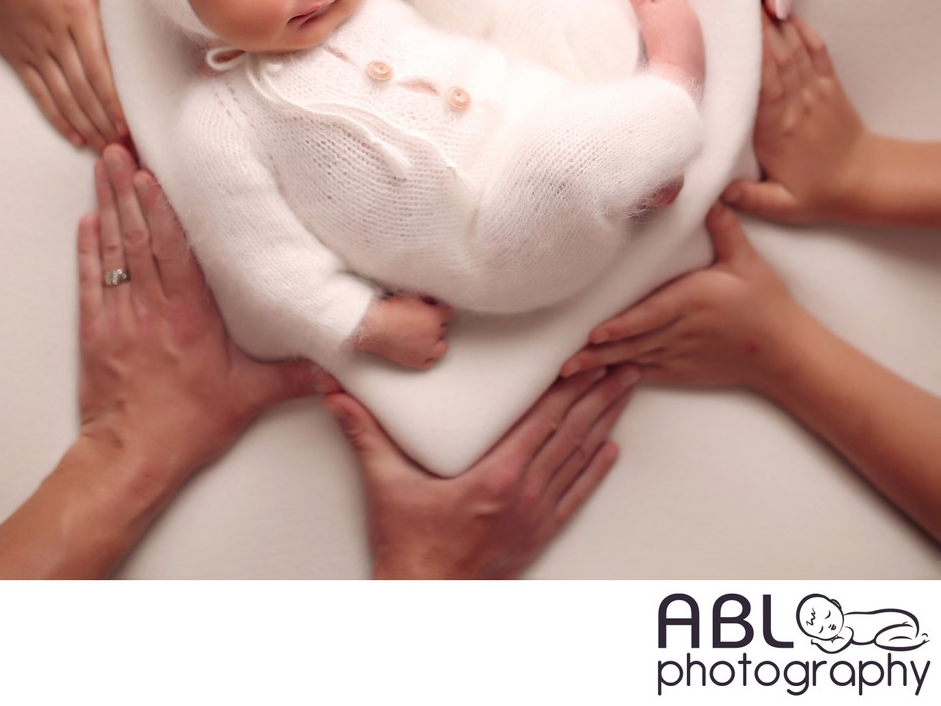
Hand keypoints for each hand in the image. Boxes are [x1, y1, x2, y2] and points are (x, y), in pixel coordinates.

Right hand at [0, 0, 125, 150]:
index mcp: (74, 6)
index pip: (98, 61)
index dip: (114, 95)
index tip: (132, 120)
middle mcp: (55, 33)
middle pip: (85, 87)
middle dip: (108, 119)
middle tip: (131, 146)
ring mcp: (34, 47)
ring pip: (65, 94)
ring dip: (88, 123)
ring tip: (109, 148)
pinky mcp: (18, 53)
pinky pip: (40, 91)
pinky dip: (58, 114)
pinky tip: (74, 134)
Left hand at [80, 145, 335, 484]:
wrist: (131, 459)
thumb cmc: (185, 426)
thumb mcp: (248, 397)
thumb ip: (292, 376)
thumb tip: (332, 367)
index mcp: (188, 316)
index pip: (171, 249)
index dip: (160, 207)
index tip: (152, 173)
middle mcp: (150, 308)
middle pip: (136, 236)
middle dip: (127, 188)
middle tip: (119, 149)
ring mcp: (118, 317)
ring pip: (111, 249)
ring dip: (106, 205)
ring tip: (102, 168)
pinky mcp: (95, 331)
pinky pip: (90, 279)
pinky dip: (88, 247)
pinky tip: (88, 220)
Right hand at [325, 365, 635, 577]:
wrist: (424, 598)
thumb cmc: (409, 546)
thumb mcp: (384, 483)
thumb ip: (363, 433)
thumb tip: (336, 394)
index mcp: (495, 477)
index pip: (543, 422)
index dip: (570, 389)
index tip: (588, 362)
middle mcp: (524, 495)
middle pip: (571, 435)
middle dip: (600, 398)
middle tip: (623, 367)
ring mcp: (535, 517)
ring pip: (580, 461)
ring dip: (605, 424)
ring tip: (624, 395)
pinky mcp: (538, 535)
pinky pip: (575, 496)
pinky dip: (596, 470)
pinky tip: (610, 450)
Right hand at [352, 294, 451, 368]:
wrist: (373, 326)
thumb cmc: (389, 310)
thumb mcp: (411, 297)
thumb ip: (426, 300)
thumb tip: (432, 301)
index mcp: (434, 317)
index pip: (449, 313)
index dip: (441, 310)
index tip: (435, 309)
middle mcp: (433, 335)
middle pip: (443, 328)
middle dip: (436, 324)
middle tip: (423, 320)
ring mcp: (425, 351)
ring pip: (441, 347)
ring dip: (436, 341)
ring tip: (425, 336)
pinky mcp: (416, 362)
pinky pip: (430, 362)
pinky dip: (427, 356)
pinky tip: (421, 349)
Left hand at [561, 203, 803, 392]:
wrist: (785, 352)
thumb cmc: (767, 305)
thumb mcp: (748, 263)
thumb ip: (725, 231)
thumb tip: (713, 198)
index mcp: (691, 302)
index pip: (649, 316)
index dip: (621, 327)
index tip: (594, 334)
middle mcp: (681, 331)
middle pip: (632, 343)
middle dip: (596, 354)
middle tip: (562, 364)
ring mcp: (680, 355)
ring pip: (634, 360)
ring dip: (601, 367)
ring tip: (570, 373)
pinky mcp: (683, 371)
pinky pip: (648, 374)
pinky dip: (623, 377)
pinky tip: (600, 381)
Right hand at [721, 15, 870, 223]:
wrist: (865, 182)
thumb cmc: (819, 191)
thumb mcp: (783, 205)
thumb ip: (751, 199)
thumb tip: (720, 196)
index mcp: (778, 130)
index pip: (763, 84)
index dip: (750, 54)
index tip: (731, 29)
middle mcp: (796, 105)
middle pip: (776, 57)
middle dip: (757, 26)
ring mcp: (815, 93)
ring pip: (794, 49)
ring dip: (776, 23)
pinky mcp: (829, 87)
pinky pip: (817, 52)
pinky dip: (804, 31)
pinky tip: (789, 15)